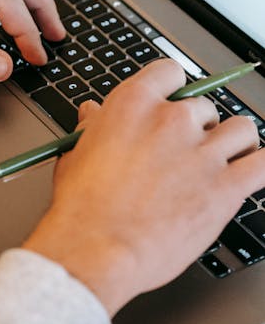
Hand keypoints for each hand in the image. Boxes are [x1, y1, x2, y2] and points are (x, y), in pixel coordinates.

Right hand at [24, 59, 264, 315]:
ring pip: (242, 130)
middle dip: (197, 129)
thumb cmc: (81, 210)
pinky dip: (261, 166)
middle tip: (184, 155)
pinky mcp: (226, 187)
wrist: (96, 250)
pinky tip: (250, 173)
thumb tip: (93, 114)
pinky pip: (264, 164)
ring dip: (234, 144)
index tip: (172, 106)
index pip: (170, 73)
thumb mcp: (76, 156)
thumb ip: (93, 129)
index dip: (173, 90)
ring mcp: (202, 153)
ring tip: (224, 162)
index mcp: (134, 105)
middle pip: (205, 107)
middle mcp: (172, 121)